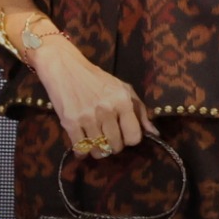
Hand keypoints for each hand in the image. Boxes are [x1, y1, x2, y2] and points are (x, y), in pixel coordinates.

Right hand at [27, 27, 155, 157]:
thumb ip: (140, 111)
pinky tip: (82, 143)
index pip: (134, 137)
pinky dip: (82, 152)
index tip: (123, 134)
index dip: (130, 139)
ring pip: (99, 151)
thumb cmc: (96, 79)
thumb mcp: (123, 89)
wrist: (64, 67)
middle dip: (113, 145)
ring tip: (95, 140)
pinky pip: (80, 149)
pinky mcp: (70, 122)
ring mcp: (88, 117)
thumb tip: (154, 132)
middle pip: (116, 146)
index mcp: (122, 101)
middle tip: (107, 136)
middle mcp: (107, 110)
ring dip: (98, 150)